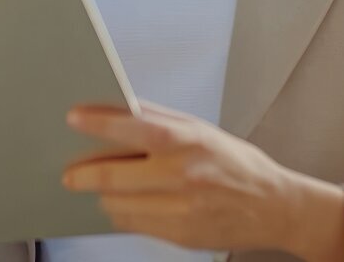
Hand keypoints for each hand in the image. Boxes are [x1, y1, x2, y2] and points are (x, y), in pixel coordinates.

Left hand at [60, 98, 318, 255]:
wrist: (274, 207)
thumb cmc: (235, 162)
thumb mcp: (201, 129)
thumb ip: (159, 118)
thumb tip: (117, 108)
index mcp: (188, 141)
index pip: (134, 128)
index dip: (99, 124)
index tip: (73, 119)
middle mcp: (183, 175)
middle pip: (114, 176)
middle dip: (82, 174)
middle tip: (68, 174)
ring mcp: (180, 209)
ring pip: (117, 204)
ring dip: (102, 196)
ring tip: (100, 187)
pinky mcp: (179, 235)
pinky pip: (133, 224)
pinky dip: (121, 213)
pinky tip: (124, 203)